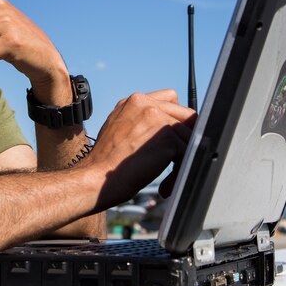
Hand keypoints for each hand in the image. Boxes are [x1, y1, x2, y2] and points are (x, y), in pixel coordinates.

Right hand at [81, 90, 195, 211]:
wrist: (95, 178)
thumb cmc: (106, 163)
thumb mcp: (120, 129)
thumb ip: (142, 122)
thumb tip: (167, 129)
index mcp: (134, 101)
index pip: (170, 99)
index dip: (176, 120)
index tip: (174, 140)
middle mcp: (145, 104)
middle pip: (186, 115)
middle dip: (186, 139)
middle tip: (177, 161)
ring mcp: (157, 118)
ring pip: (189, 137)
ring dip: (183, 159)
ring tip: (168, 178)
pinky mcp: (167, 136)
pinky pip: (189, 153)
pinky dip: (180, 172)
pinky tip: (165, 185)